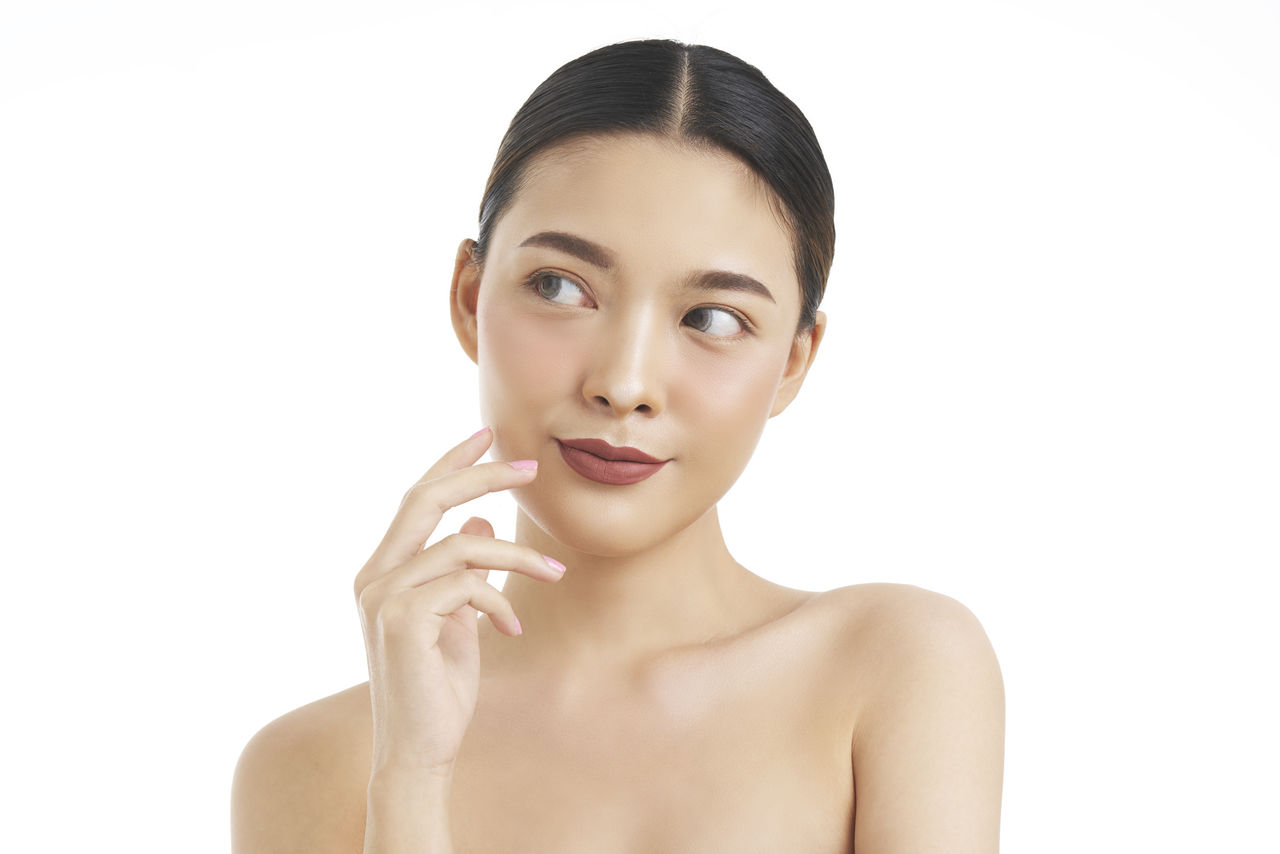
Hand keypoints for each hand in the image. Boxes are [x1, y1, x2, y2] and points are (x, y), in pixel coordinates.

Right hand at [353, 427, 565, 778]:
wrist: (419, 750)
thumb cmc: (439, 687)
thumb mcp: (458, 619)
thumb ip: (463, 571)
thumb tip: (479, 523)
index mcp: (382, 571)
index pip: (415, 500)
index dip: (450, 463)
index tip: (486, 434)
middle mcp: (373, 577)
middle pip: (425, 499)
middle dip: (480, 475)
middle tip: (530, 466)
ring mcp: (381, 597)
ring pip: (461, 546)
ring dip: (517, 558)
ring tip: (555, 574)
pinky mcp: (401, 619)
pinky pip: (467, 586)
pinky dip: (500, 602)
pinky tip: (511, 631)